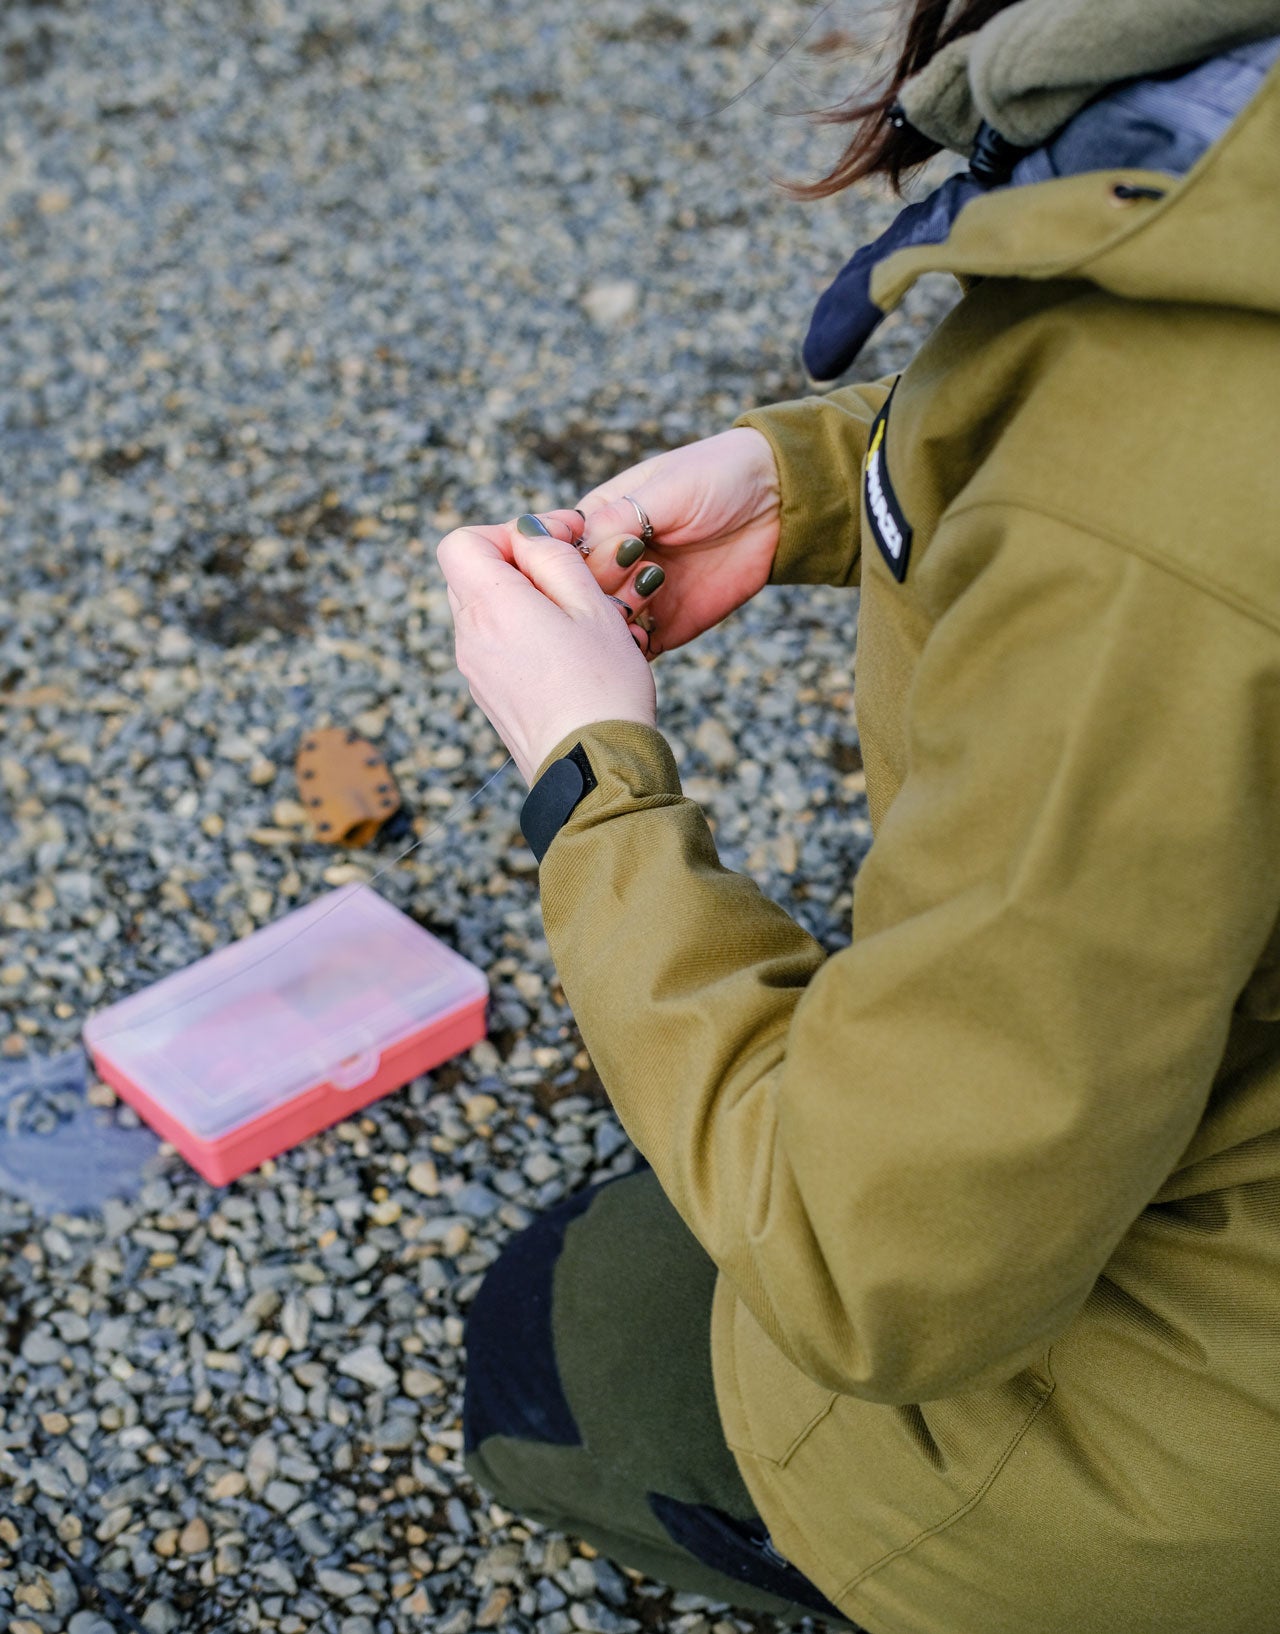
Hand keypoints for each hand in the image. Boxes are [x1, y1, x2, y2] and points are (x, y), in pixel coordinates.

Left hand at [437, 511, 659, 784]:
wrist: (593, 770)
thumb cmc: (602, 688)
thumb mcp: (591, 605)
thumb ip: (554, 557)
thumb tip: (529, 533)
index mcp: (490, 606)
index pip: (460, 542)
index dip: (504, 532)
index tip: (552, 541)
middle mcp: (469, 636)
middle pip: (469, 573)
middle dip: (515, 562)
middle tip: (567, 573)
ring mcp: (474, 669)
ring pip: (483, 610)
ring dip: (521, 600)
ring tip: (574, 616)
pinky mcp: (487, 695)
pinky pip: (493, 645)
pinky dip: (520, 634)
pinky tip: (565, 652)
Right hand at [576, 427, 779, 653]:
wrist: (775, 502)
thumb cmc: (715, 477)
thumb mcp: (663, 488)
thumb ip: (618, 519)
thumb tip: (576, 547)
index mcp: (597, 523)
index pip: (553, 550)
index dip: (555, 558)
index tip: (583, 552)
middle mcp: (608, 564)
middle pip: (575, 592)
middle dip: (598, 585)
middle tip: (639, 564)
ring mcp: (635, 597)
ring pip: (601, 626)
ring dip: (614, 620)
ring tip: (646, 597)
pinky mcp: (664, 625)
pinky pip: (635, 648)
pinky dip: (633, 650)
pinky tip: (644, 637)